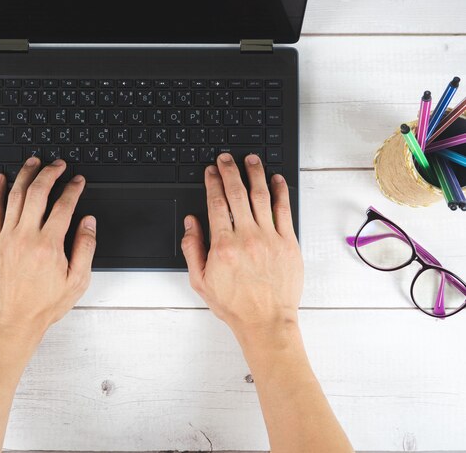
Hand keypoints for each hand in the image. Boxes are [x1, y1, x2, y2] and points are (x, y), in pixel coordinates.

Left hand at [0, 157, 95, 347]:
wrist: (13, 321)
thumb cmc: (45, 304)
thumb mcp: (78, 280)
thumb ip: (85, 247)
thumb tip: (88, 222)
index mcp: (49, 245)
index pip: (64, 205)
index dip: (73, 188)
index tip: (77, 180)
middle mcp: (26, 236)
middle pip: (38, 193)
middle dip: (50, 173)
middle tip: (58, 165)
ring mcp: (6, 238)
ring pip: (15, 196)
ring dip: (25, 175)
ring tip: (34, 162)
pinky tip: (2, 179)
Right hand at [181, 153, 302, 340]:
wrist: (266, 322)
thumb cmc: (234, 305)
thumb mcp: (200, 281)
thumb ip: (192, 249)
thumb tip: (191, 223)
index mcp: (223, 246)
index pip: (216, 203)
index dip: (212, 182)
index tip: (211, 171)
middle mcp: (246, 237)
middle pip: (237, 193)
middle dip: (230, 171)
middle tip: (226, 158)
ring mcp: (270, 238)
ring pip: (261, 196)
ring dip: (254, 174)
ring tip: (250, 159)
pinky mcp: (288, 243)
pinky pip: (284, 210)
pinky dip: (280, 192)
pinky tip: (275, 180)